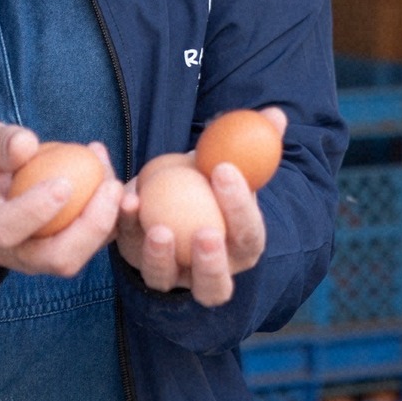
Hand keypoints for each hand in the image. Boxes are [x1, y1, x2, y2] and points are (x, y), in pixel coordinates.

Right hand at [0, 120, 121, 277]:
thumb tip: (27, 144)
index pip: (6, 229)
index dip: (36, 210)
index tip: (64, 183)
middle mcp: (11, 250)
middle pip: (56, 258)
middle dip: (91, 227)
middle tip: (110, 185)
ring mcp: (37, 257)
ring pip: (79, 256)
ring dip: (107, 220)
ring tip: (112, 176)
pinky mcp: (60, 249)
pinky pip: (93, 242)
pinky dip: (112, 217)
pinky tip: (112, 177)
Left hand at [118, 106, 287, 306]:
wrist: (176, 190)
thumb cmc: (212, 177)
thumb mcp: (232, 159)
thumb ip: (254, 139)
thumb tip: (275, 116)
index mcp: (244, 246)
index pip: (248, 234)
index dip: (240, 207)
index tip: (223, 170)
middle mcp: (210, 272)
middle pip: (214, 285)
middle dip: (211, 263)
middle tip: (204, 232)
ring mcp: (171, 273)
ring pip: (165, 279)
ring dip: (160, 257)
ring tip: (158, 228)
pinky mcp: (137, 260)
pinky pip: (128, 248)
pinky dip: (126, 226)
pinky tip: (126, 200)